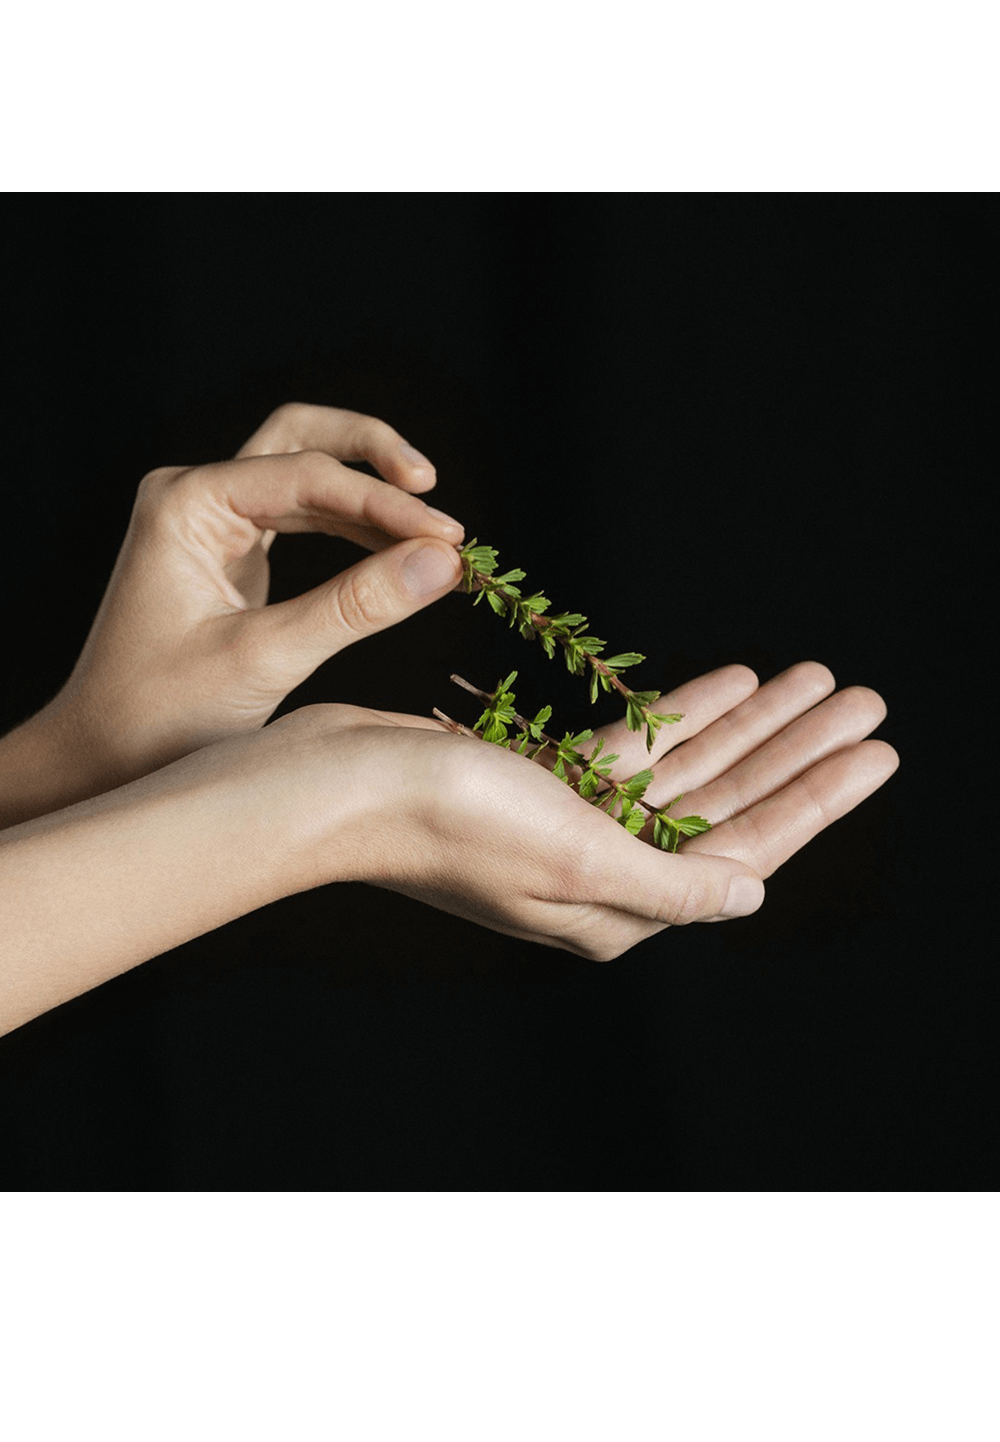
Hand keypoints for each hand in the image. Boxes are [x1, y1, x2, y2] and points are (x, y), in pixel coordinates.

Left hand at [30, 404, 465, 802]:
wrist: (98, 757)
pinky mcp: (229, 554)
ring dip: (370, 497)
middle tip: (433, 492)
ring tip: (435, 535)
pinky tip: (399, 555)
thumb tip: (442, 563)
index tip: (450, 539)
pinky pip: (301, 518)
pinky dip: (353, 531)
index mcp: (186, 504)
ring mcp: (210, 522)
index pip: (307, 477)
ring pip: (306, 474)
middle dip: (373, 457)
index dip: (385, 505)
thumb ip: (356, 606)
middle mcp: (194, 497)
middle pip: (302, 438)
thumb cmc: (158, 716)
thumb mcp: (265, 659)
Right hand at [286, 660, 895, 957]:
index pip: (748, 850)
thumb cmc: (446, 820)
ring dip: (750, 723)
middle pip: (729, 804)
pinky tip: (727, 679)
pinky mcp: (538, 781)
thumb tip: (752, 896)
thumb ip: (672, 880)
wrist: (330, 784)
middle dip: (798, 752)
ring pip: (686, 769)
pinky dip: (680, 712)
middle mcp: (605, 874)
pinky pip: (632, 747)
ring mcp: (571, 826)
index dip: (818, 800)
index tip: (878, 753)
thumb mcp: (577, 857)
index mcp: (621, 908)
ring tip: (815, 676)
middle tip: (865, 700)